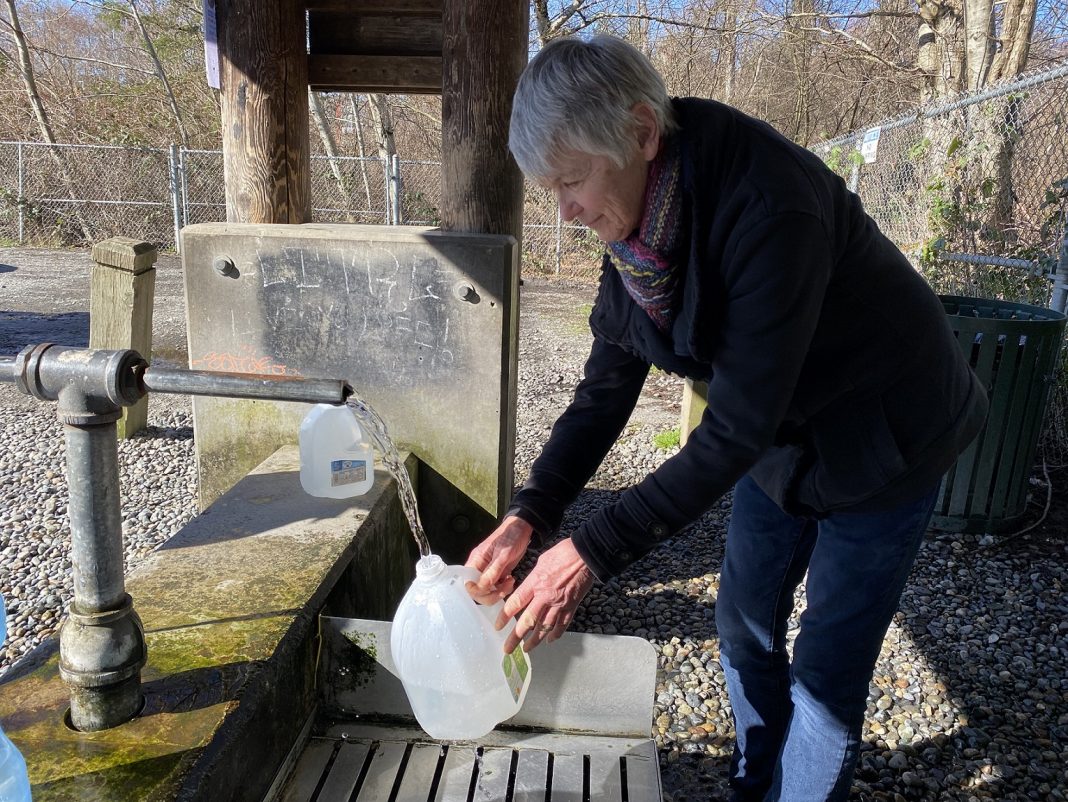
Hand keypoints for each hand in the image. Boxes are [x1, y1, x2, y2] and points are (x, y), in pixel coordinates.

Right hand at [464, 515, 533, 604]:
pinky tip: (511, 581)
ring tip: (510, 582)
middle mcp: (479, 568)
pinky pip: (497, 587)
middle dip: (490, 594)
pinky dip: (504, 588)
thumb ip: (493, 571)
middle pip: (477, 591)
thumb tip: (482, 587)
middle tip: (504, 589)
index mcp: (476, 561)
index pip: (468, 583)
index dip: (476, 591)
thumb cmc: (511, 536)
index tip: (490, 590)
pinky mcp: (498, 573)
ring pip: (487, 591)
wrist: (522, 529)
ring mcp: (489, 572)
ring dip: (499, 592)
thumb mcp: (503, 554)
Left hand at [497, 538, 593, 652]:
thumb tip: (528, 587)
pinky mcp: (571, 607)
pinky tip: (549, 640)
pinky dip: (555, 634)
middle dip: (515, 637)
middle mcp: (545, 597)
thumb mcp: (540, 562)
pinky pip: (562, 625)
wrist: (585, 555)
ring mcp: (559, 604)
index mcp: (535, 583)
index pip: (515, 604)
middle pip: (527, 621)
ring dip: (534, 641)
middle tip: (508, 649)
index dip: (504, 617)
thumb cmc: (563, 553)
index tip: (498, 626)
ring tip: (526, 649)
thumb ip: (533, 579)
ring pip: (544, 628)